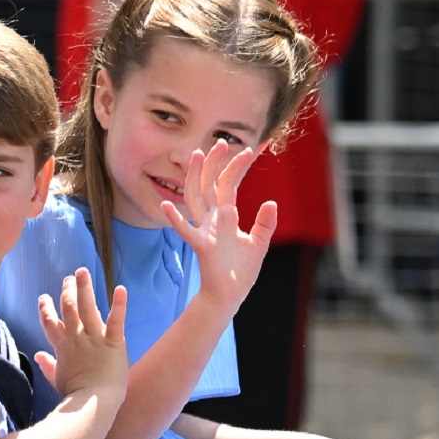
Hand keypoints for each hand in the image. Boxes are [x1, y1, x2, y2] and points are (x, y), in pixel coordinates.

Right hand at [34, 268, 128, 401]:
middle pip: (68, 308)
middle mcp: (76, 337)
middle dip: (67, 291)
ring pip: (87, 307)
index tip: (44, 297)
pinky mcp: (113, 342)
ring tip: (82, 271)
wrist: (93, 404)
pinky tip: (121, 289)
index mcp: (63, 346)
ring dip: (84, 288)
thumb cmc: (75, 395)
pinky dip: (119, 304)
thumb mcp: (57, 379)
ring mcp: (94, 338)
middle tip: (69, 277)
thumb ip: (47, 365)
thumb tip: (37, 355)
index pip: (50, 323)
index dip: (45, 309)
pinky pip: (116, 321)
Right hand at [161, 139, 276, 314]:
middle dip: (215, 163)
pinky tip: (166, 206)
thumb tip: (271, 202)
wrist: (229, 296)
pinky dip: (176, 220)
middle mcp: (212, 220)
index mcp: (225, 217)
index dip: (237, 167)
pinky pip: (187, 231)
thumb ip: (264, 224)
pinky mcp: (202, 247)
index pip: (229, 185)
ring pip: (196, 198)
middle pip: (210, 185)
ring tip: (196, 156)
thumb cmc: (240, 272)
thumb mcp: (258, 244)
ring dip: (195, 177)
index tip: (249, 149)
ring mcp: (205, 231)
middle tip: (220, 141)